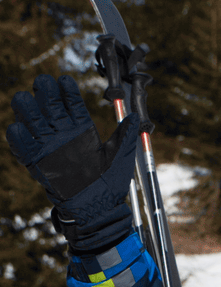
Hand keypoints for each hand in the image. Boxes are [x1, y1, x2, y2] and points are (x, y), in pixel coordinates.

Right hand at [7, 74, 140, 252]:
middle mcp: (64, 134)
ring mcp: (49, 146)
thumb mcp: (120, 156)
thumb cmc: (110, 182)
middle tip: (42, 84)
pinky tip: (18, 128)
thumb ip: (125, 136)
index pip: (72, 103)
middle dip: (44, 93)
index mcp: (82, 129)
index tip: (64, 80)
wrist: (97, 206)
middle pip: (49, 106)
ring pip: (32, 121)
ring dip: (27, 109)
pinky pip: (23, 147)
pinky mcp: (38, 162)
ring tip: (25, 100)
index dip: (67, 91)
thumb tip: (136, 118)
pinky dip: (19, 138)